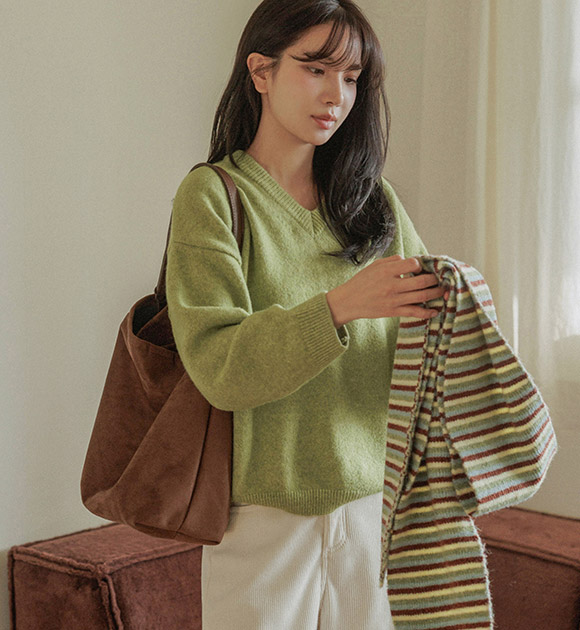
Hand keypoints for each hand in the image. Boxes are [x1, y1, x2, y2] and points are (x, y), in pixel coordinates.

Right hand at [326, 255, 446, 326]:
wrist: (348, 302)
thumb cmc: (361, 282)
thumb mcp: (374, 266)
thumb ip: (393, 261)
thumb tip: (409, 261)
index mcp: (386, 271)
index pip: (412, 264)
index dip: (419, 265)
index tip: (419, 267)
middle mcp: (391, 285)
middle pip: (421, 281)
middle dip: (435, 279)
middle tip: (440, 278)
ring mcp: (393, 300)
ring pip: (422, 296)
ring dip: (436, 293)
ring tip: (443, 291)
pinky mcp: (393, 312)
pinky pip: (414, 312)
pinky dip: (427, 312)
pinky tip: (435, 311)